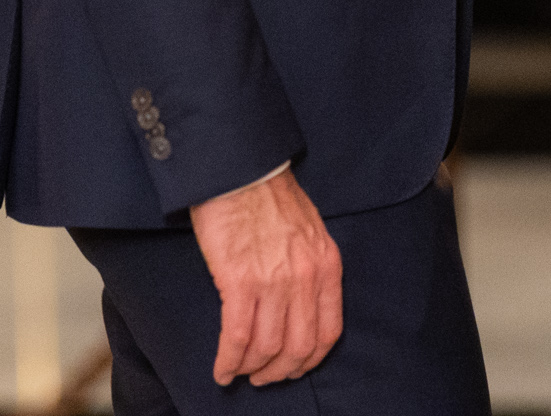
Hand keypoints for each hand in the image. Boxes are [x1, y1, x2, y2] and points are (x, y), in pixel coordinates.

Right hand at [190, 168, 342, 385]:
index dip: (309, 360)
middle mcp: (306, 278)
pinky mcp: (240, 282)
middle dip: (279, 372)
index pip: (329, 332)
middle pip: (299, 347)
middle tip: (262, 379)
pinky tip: (222, 369)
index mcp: (327, 266)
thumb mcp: (309, 232)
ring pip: (267, 348)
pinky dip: (229, 361)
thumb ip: (310, 268)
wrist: (241, 171)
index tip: (293, 369)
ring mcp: (275, 281)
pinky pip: (237, 337)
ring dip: (250, 369)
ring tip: (238, 373)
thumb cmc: (270, 197)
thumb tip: (298, 306)